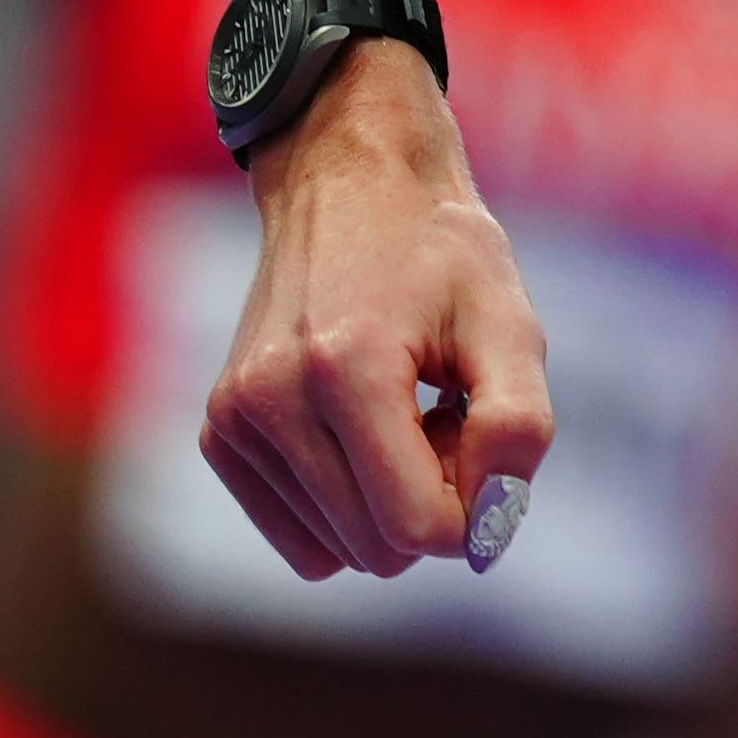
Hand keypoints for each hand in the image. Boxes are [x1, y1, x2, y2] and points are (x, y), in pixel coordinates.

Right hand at [201, 42, 552, 577]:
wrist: (352, 186)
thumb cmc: (444, 255)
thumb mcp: (510, 322)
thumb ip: (517, 428)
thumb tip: (488, 533)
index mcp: (346, 370)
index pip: (418, 527)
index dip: (477, 506)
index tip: (486, 434)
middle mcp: (269, 403)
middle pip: (380, 548)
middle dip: (434, 497)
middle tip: (446, 410)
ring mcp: (233, 423)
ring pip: (339, 550)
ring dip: (389, 499)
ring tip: (404, 408)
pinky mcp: (219, 436)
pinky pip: (300, 537)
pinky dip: (345, 505)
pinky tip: (361, 428)